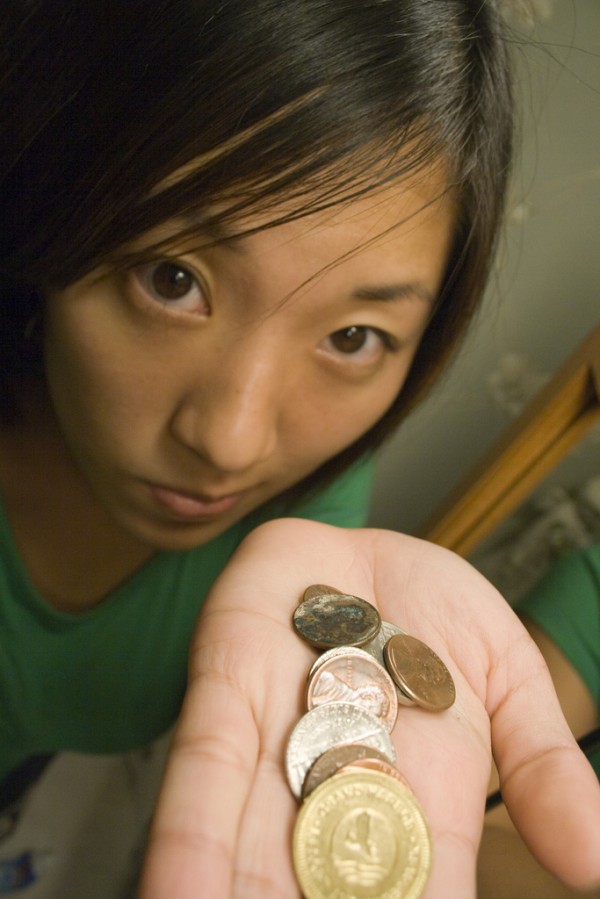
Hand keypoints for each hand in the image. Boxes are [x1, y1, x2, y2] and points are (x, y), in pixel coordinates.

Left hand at [139, 519, 599, 897]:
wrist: (365, 544)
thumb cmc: (434, 613)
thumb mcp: (507, 677)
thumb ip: (540, 763)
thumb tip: (596, 863)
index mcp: (415, 807)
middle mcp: (336, 794)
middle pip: (320, 897)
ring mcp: (274, 747)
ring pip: (247, 859)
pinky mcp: (224, 692)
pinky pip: (202, 774)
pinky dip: (190, 837)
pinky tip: (178, 897)